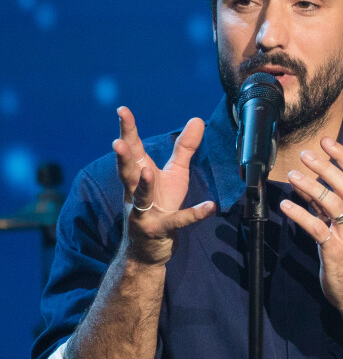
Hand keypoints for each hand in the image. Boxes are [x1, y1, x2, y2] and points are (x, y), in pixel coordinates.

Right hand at [113, 106, 214, 264]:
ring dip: (144, 184)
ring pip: (141, 197)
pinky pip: (177, 221)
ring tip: (148, 170)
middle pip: (127, 172)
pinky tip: (209, 207)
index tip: (122, 110)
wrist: (149, 248)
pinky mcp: (159, 229)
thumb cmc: (160, 204)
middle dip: (123, 157)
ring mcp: (144, 212)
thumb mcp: (175, 174)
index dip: (127, 130)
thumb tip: (197, 119)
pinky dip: (193, 214)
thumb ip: (184, 148)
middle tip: (117, 142)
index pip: (132, 149)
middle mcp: (136, 192)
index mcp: (139, 174)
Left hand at [280, 136, 342, 309]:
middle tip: (305, 154)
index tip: (326, 141)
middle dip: (324, 166)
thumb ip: (323, 204)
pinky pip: (316, 227)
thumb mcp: (341, 225)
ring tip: (291, 175)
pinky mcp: (335, 249)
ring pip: (331, 202)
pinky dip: (299, 214)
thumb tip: (303, 182)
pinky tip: (285, 205)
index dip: (342, 155)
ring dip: (310, 186)